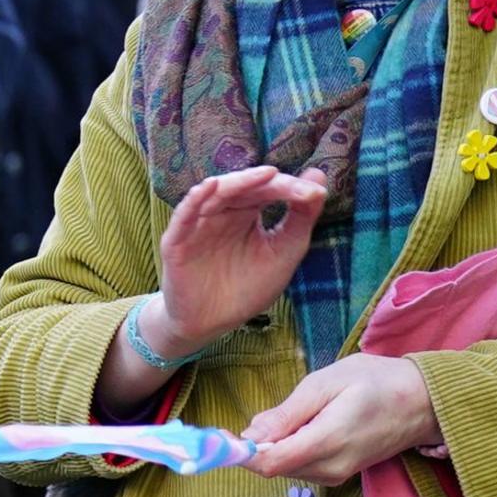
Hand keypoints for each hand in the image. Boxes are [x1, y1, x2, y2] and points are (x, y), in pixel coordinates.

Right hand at [156, 166, 330, 351]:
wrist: (214, 322)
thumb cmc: (248, 287)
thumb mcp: (284, 251)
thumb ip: (301, 217)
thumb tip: (318, 178)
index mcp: (247, 212)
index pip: (267, 190)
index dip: (290, 188)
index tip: (314, 193)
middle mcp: (221, 213)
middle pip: (243, 187)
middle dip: (269, 183)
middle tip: (294, 185)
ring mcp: (198, 225)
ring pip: (215, 194)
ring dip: (238, 182)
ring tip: (264, 175)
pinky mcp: (177, 241)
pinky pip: (184, 216)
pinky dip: (194, 200)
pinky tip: (210, 187)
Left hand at [247, 353, 442, 487]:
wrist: (425, 402)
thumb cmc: (376, 382)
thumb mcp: (327, 384)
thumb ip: (287, 414)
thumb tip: (250, 436)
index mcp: (326, 443)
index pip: (268, 464)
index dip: (237, 452)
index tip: (217, 434)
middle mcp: (330, 468)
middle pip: (272, 467)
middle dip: (254, 446)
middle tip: (257, 416)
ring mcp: (337, 475)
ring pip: (285, 467)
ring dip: (274, 446)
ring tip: (295, 414)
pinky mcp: (340, 474)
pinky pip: (301, 466)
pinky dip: (290, 448)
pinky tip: (306, 425)